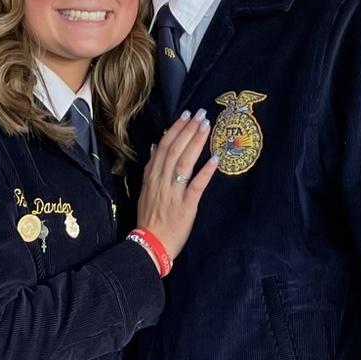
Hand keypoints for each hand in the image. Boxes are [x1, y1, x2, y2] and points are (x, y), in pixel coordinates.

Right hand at [134, 109, 217, 260]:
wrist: (149, 246)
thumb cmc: (150, 220)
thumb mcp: (145, 191)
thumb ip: (151, 169)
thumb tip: (155, 146)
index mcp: (151, 177)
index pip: (162, 147)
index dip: (175, 129)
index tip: (186, 115)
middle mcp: (161, 182)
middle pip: (174, 150)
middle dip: (188, 130)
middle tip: (201, 114)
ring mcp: (173, 193)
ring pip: (184, 163)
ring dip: (196, 143)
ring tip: (207, 127)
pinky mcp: (185, 206)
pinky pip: (196, 186)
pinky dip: (206, 172)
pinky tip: (215, 159)